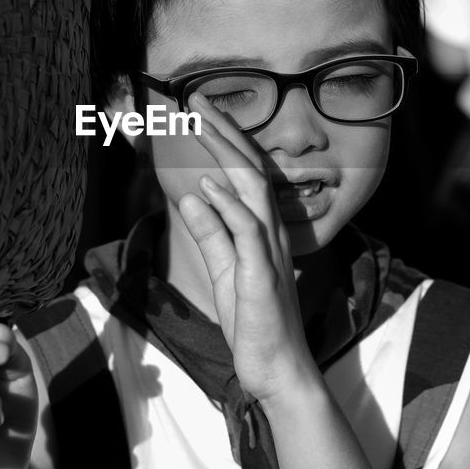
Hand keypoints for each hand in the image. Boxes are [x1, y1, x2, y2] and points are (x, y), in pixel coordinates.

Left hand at [176, 93, 318, 404]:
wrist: (278, 369)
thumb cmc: (254, 321)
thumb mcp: (224, 271)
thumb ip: (210, 235)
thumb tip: (191, 196)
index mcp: (262, 229)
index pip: (245, 173)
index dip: (225, 139)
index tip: (200, 111)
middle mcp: (271, 231)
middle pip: (250, 168)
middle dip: (223, 131)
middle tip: (196, 99)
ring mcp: (270, 251)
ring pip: (252, 189)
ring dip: (224, 155)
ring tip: (199, 126)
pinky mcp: (263, 274)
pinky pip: (247, 232)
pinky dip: (228, 207)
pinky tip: (207, 187)